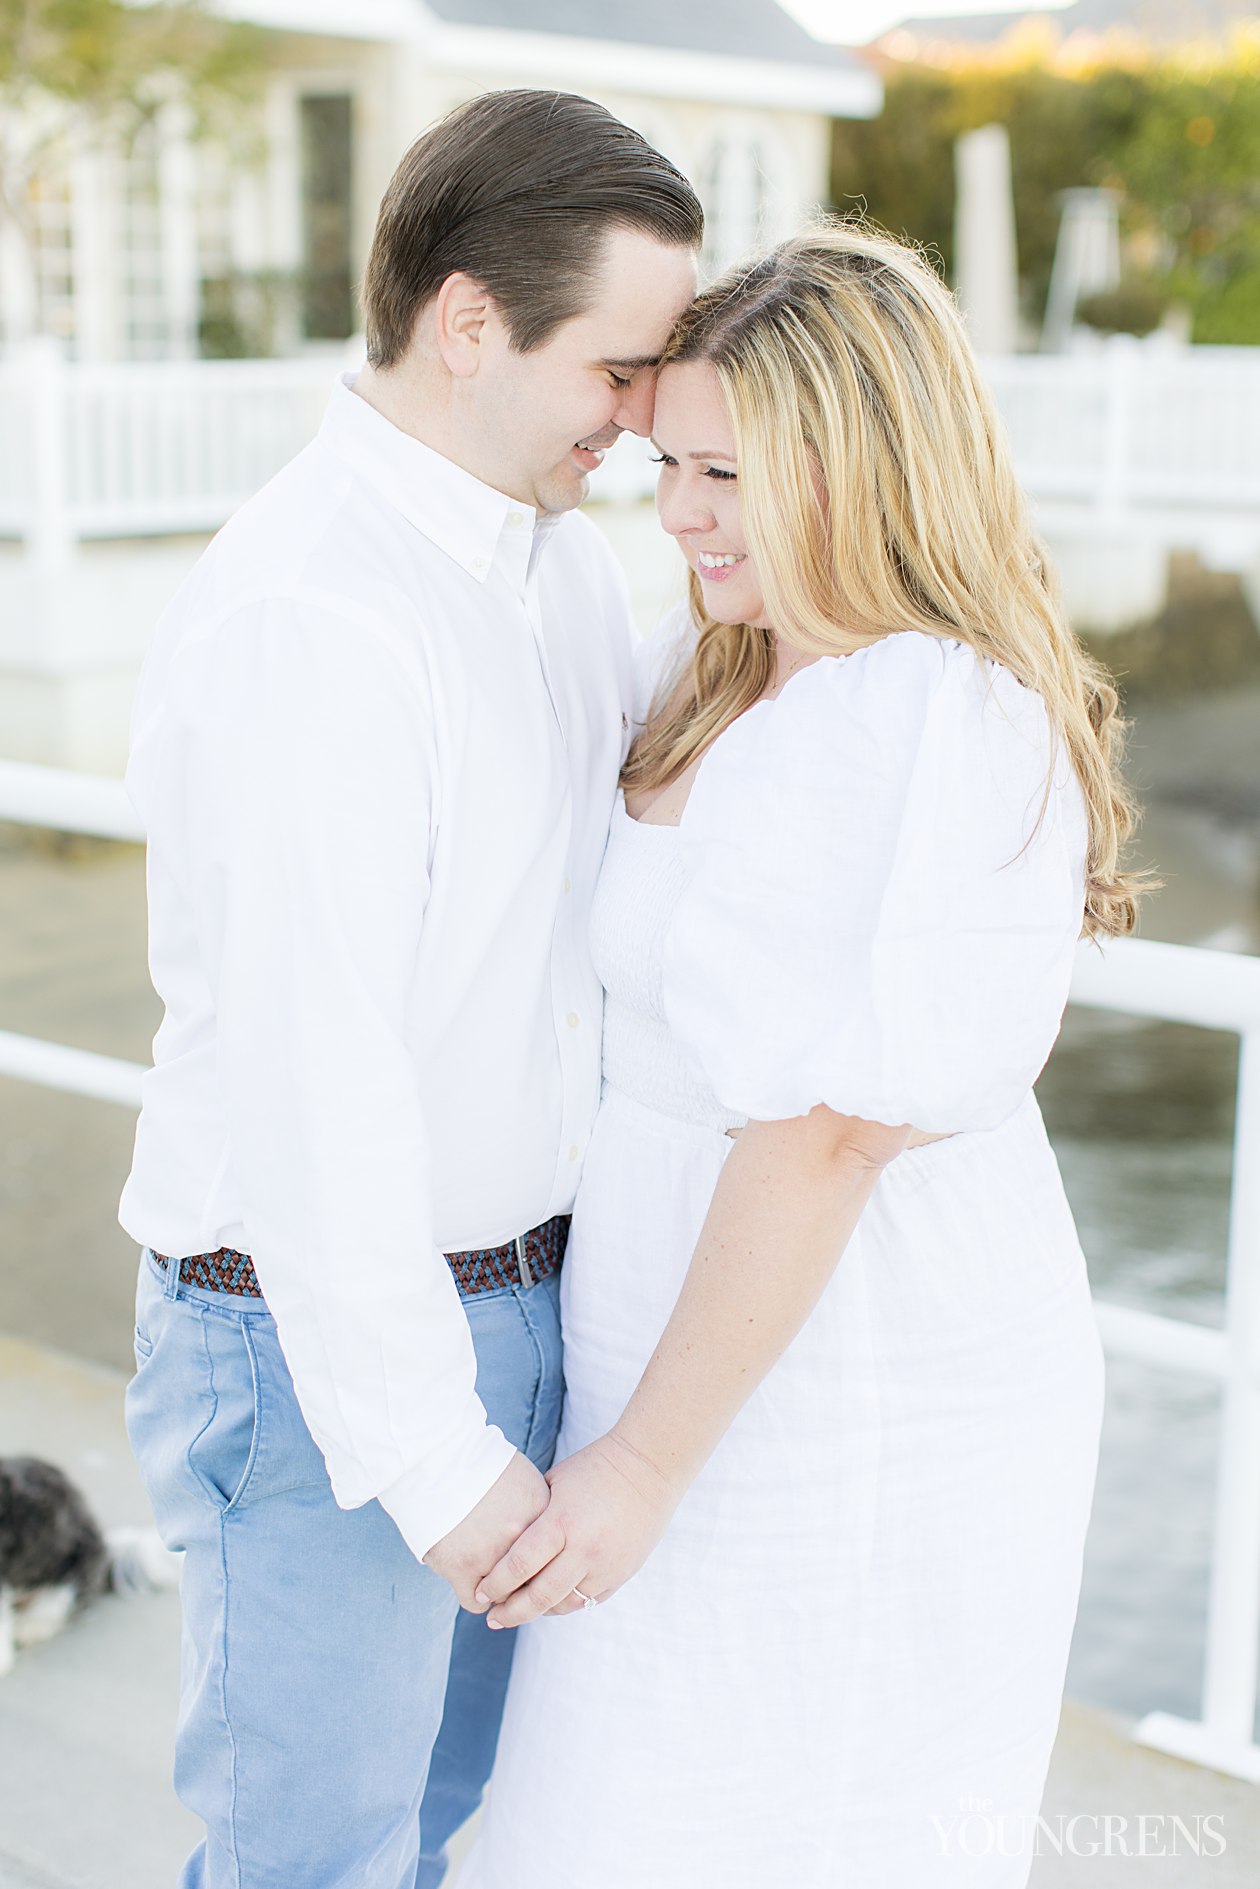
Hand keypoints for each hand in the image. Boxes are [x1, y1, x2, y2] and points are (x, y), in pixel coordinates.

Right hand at [423, 1450, 549, 1610]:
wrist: (435, 1460)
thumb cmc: (480, 1467)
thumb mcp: (524, 1479)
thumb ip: (542, 1512)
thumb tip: (555, 1539)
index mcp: (543, 1511)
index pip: (558, 1557)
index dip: (549, 1564)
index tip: (540, 1568)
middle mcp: (523, 1535)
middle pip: (536, 1580)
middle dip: (528, 1583)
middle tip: (518, 1582)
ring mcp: (493, 1554)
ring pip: (506, 1595)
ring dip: (500, 1590)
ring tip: (491, 1578)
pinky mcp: (462, 1568)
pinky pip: (476, 1602)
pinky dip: (475, 1596)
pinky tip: (472, 1581)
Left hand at [472, 1429, 681, 1628]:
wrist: (649, 1467)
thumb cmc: (595, 1467)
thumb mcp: (556, 1482)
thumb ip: (533, 1514)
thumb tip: (501, 1539)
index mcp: (563, 1522)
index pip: (519, 1565)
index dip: (495, 1584)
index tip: (479, 1592)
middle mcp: (585, 1549)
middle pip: (539, 1596)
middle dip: (509, 1612)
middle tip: (491, 1617)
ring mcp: (605, 1565)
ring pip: (563, 1605)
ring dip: (537, 1612)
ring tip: (517, 1613)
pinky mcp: (620, 1574)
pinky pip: (586, 1600)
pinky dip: (564, 1604)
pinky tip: (548, 1603)